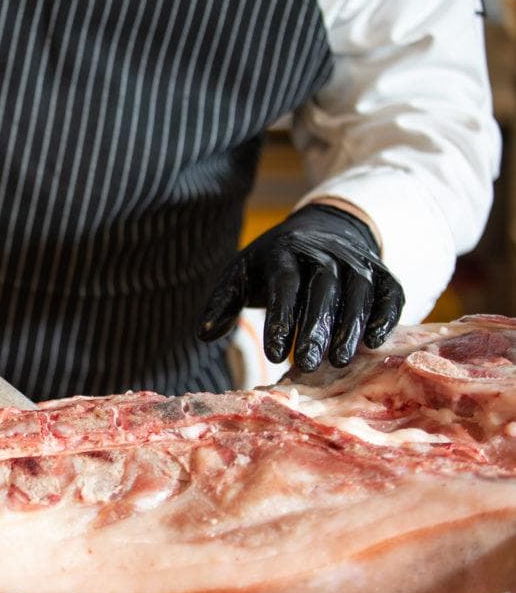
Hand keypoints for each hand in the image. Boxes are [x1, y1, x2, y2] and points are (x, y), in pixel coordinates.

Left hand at [198, 203, 404, 371]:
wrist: (322, 229)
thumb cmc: (273, 264)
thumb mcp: (243, 273)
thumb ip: (224, 302)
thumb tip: (203, 334)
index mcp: (284, 253)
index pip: (284, 285)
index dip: (280, 319)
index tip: (273, 354)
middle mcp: (324, 253)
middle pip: (323, 288)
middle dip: (316, 326)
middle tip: (308, 363)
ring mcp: (355, 261)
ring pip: (358, 290)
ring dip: (350, 325)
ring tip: (340, 360)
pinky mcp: (380, 271)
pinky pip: (389, 290)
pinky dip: (386, 313)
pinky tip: (376, 340)